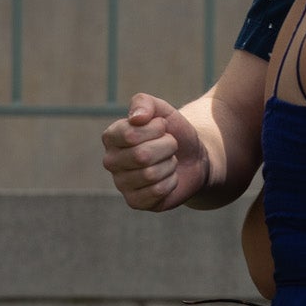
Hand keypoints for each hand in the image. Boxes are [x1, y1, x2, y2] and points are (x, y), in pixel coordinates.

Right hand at [101, 92, 208, 210]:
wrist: (193, 157)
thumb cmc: (173, 132)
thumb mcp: (163, 110)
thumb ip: (145, 103)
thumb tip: (136, 118)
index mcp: (111, 137)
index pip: (130, 135)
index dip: (156, 129)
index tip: (163, 127)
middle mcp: (111, 161)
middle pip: (141, 156)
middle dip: (167, 147)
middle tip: (170, 146)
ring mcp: (121, 183)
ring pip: (150, 174)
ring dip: (169, 164)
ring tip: (169, 161)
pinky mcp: (135, 202)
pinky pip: (157, 192)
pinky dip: (171, 182)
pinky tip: (169, 178)